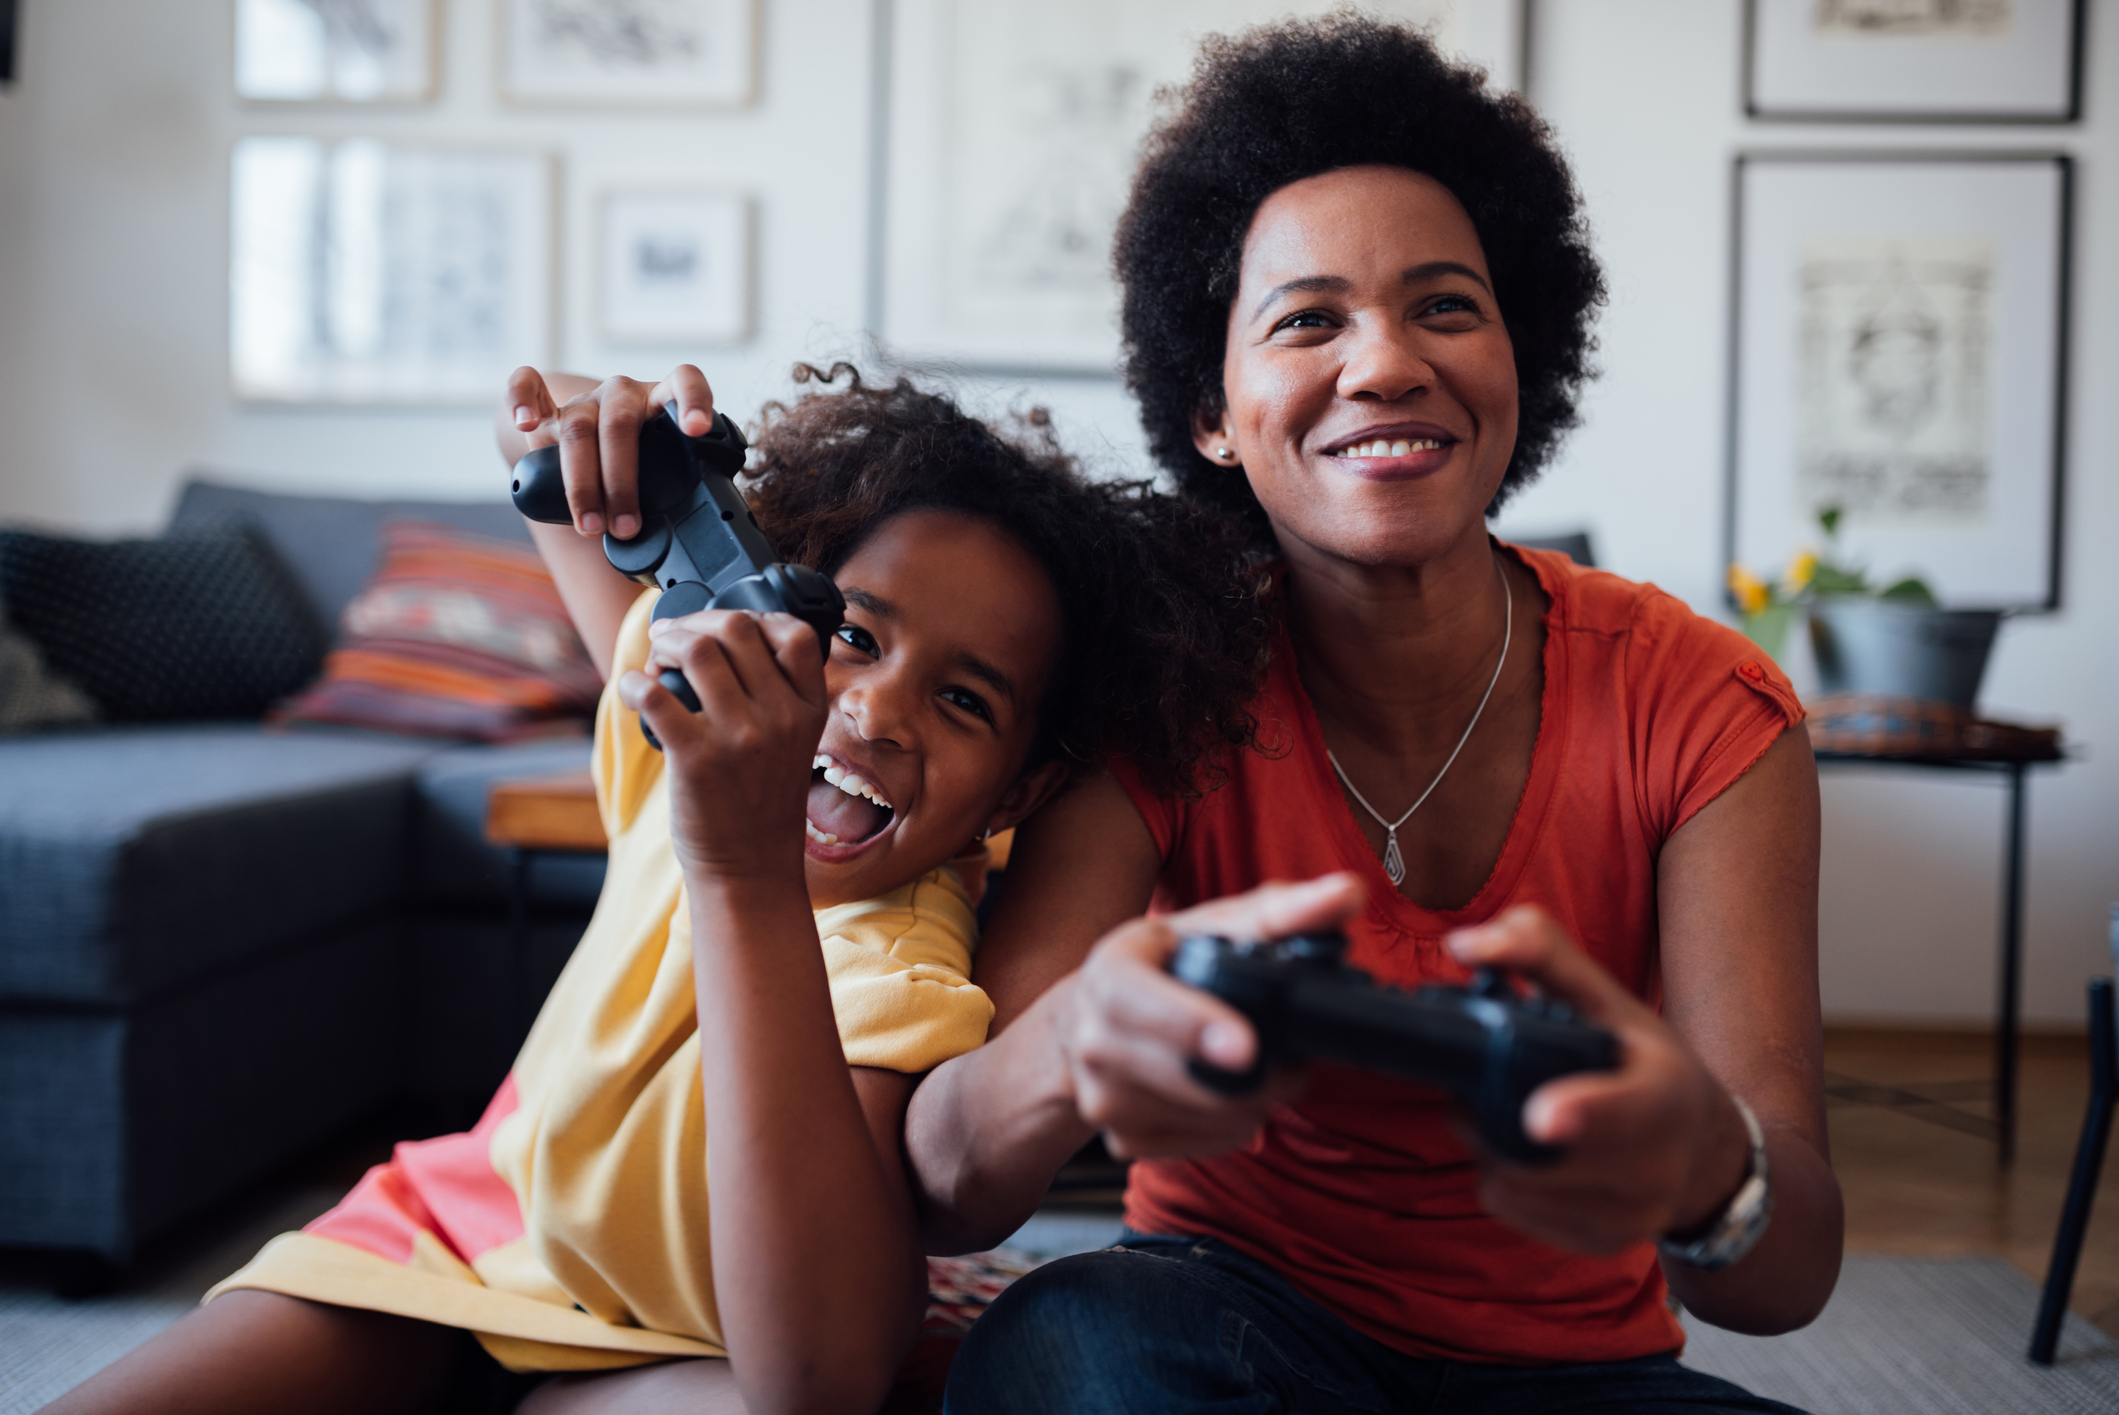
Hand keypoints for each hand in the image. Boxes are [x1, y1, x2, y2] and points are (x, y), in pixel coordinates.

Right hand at [505, 364, 715, 540]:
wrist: (595, 441)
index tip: (697, 430)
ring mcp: (586, 398)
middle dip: (620, 483)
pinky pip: (527, 385)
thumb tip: (682, 553)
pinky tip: (525, 425)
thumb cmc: (638, 463)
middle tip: (626, 527)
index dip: (693, 401)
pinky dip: (522, 400)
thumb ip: (676, 495)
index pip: (684, 381)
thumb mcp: (664, 474)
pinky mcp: (550, 407)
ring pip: (578, 428)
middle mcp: (624, 394)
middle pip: (619, 425)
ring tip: (591, 526)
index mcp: (662, 400)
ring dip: (582, 483)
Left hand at [618, 608, 827, 881]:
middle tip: (672, 637)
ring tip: (656, 661)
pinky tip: (634, 691)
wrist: (751, 870)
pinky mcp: (697, 758)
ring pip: (698, 650)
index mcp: (808, 711)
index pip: (797, 634)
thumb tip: (725, 641)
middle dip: (697, 622)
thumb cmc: (763, 807)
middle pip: (738, 629)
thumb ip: (778, 697)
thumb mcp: (794, 745)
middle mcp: (781, 718)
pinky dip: (634, 683)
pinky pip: (656, 694)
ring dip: (666, 644)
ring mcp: (741, 737)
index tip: (726, 626)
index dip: (755, 615)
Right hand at [1056, 874, 1363, 1159]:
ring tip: (1265, 1067)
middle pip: (1192, 1079)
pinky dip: (1237, 1123)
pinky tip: (1234, 1093)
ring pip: (1211, 1117)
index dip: (1194, 1026)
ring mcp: (1104, 1099)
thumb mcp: (1211, 926)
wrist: (1090, 1021)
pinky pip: (1207, 1144)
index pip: (1140, 1003)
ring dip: (1257, 1099)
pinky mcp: (1124, 1141)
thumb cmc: (1162, 965)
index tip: (1247, 1048)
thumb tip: (1349, 893)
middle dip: (1264, 1074)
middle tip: (1295, 1055)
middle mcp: (1095, 1041)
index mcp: (1110, 974)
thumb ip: (1285, 910)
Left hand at [1445, 906, 1752, 1253]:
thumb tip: (1464, 945)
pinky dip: (1500, 1180)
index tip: (1541, 1117)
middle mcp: (1657, 1165)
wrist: (1701, 1148)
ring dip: (1487, 1148)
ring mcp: (1632, 1215)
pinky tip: (1520, 1153)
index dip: (1582, 1114)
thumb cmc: (1641, 1060)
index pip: (1627, 1112)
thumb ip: (1539, 952)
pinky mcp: (1601, 1243)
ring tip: (1499, 1112)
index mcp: (1667, 1094)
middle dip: (1491, 1117)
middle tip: (1476, 1084)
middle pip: (1543, 1156)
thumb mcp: (1605, 996)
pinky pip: (1514, 1212)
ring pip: (1515, 1186)